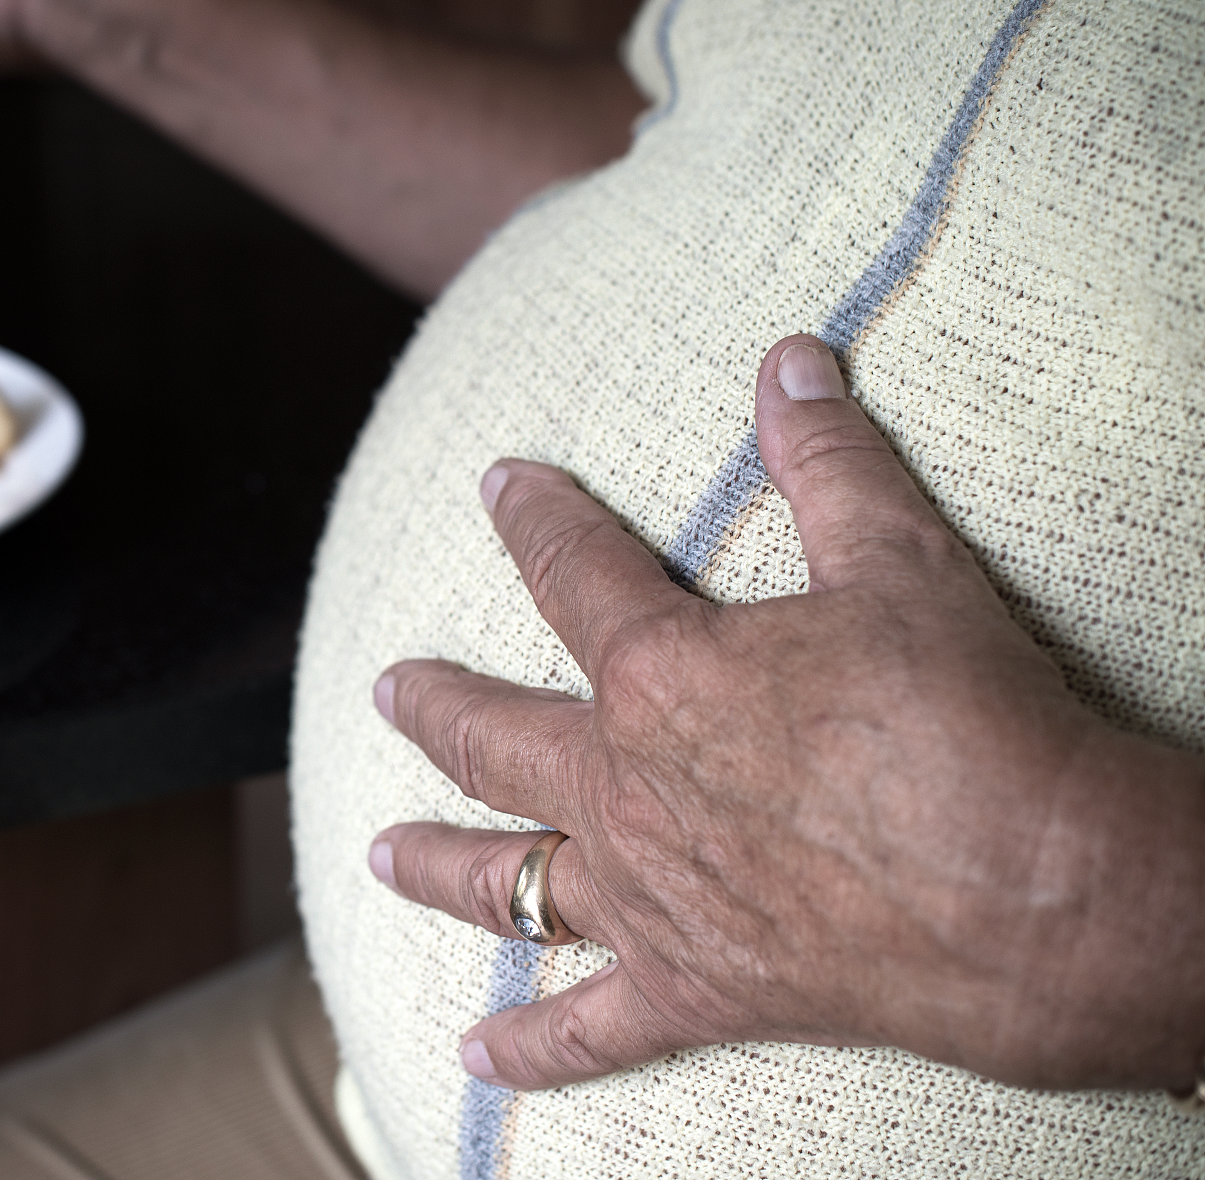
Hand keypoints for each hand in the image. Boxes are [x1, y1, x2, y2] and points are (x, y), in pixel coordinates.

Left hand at [368, 334, 1204, 1093]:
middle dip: (437, 704)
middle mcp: (624, 790)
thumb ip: (829, 458)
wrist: (1032, 893)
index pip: (570, 572)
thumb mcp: (900, 562)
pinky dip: (531, 1048)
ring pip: (507, 880)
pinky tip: (475, 1055)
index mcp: (660, 676)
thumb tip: (790, 358)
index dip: (533, 518)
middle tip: (389, 687)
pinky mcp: (691, 990)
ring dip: (440, 863)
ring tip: (381, 852)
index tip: (498, 484)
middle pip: (497, 736)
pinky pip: (589, 1031)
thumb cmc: (960, 720)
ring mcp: (646, 898)